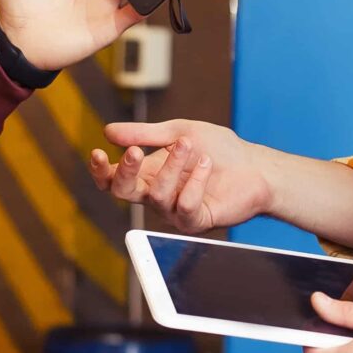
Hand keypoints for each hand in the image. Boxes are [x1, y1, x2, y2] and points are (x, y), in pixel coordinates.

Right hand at [88, 119, 272, 233]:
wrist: (254, 166)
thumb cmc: (218, 149)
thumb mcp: (179, 131)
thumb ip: (145, 134)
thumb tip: (108, 131)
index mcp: (147, 174)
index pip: (113, 178)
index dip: (100, 170)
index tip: (98, 152)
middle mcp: (155, 194)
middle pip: (124, 192)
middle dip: (126, 171)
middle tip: (135, 151)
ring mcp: (173, 210)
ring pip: (156, 195)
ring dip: (171, 167)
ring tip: (189, 146)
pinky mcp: (195, 221)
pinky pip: (183, 206)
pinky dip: (194, 182)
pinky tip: (206, 164)